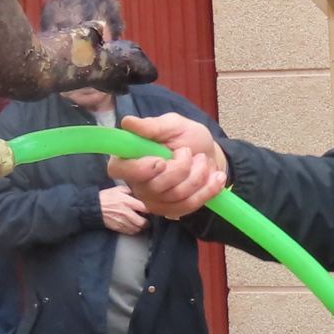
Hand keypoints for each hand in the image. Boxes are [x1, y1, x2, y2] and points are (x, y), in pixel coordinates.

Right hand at [96, 185, 149, 234]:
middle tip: (148, 219)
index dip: (151, 209)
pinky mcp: (118, 228)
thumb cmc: (106, 197)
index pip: (144, 208)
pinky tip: (134, 225)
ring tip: (141, 222)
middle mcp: (126, 213)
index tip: (152, 209)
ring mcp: (122, 222)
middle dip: (147, 221)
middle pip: (143, 222)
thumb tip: (140, 193)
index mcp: (127, 202)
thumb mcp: (118, 189)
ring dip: (141, 227)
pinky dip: (134, 230)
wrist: (93, 208)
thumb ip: (130, 191)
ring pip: (137, 229)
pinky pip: (130, 232)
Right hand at [111, 112, 226, 217]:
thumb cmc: (186, 137)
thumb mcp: (173, 124)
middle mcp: (136, 181)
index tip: (161, 161)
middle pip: (155, 186)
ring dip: (198, 174)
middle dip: (182, 167)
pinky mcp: (170, 210)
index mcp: (128, 157)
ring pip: (176, 195)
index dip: (139, 169)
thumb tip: (128, 123)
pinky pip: (189, 205)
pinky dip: (207, 189)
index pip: (118, 170)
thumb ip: (152, 126)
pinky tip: (215, 178)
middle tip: (190, 152)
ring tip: (202, 160)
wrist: (208, 154)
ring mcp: (152, 199)